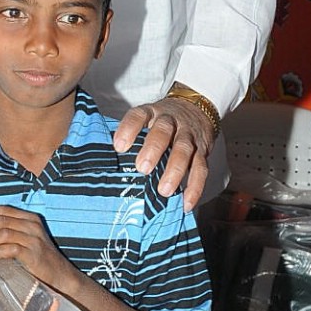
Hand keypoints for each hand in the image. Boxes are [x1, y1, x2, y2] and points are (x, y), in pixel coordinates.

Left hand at [0, 204, 77, 297]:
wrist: (60, 275)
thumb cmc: (37, 257)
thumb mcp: (24, 239)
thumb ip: (7, 232)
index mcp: (29, 218)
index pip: (2, 209)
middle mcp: (32, 225)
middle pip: (1, 220)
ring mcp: (34, 239)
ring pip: (4, 233)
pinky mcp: (34, 254)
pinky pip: (12, 249)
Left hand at [112, 96, 213, 210]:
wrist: (196, 107)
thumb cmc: (161, 121)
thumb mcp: (147, 119)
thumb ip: (132, 136)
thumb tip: (107, 164)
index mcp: (152, 112)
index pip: (139, 115)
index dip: (129, 129)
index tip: (119, 147)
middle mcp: (171, 121)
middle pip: (163, 131)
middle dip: (153, 149)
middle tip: (143, 168)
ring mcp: (188, 135)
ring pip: (184, 150)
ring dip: (175, 171)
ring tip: (164, 191)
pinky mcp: (203, 150)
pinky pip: (201, 168)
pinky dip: (195, 187)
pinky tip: (186, 203)